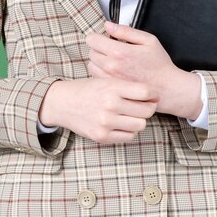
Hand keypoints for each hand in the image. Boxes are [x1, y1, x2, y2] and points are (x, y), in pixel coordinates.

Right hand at [38, 77, 156, 143]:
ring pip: (140, 125)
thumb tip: (154, 96)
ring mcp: (106, 122)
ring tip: (130, 115)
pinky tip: (120, 123)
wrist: (63, 103)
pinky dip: (128, 130)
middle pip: (146, 110)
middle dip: (147, 108)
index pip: (145, 92)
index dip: (152, 94)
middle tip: (141, 106)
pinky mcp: (102, 136)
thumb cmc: (88, 90)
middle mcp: (110, 104)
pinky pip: (128, 136)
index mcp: (112, 87)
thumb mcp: (105, 80)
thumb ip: (128, 87)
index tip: (151, 95)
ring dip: (138, 120)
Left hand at [86, 21, 202, 120]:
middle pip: (90, 51)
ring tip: (112, 61)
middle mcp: (111, 66)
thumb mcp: (148, 40)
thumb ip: (126, 31)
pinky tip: (112, 71)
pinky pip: (96, 77)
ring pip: (91, 65)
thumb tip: (108, 25)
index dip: (98, 37)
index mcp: (119, 52)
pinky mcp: (111, 88)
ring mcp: (110, 79)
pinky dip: (100, 73)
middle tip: (112, 50)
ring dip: (98, 61)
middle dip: (99, 48)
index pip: (92, 39)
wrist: (167, 88)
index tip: (105, 39)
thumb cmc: (160, 65)